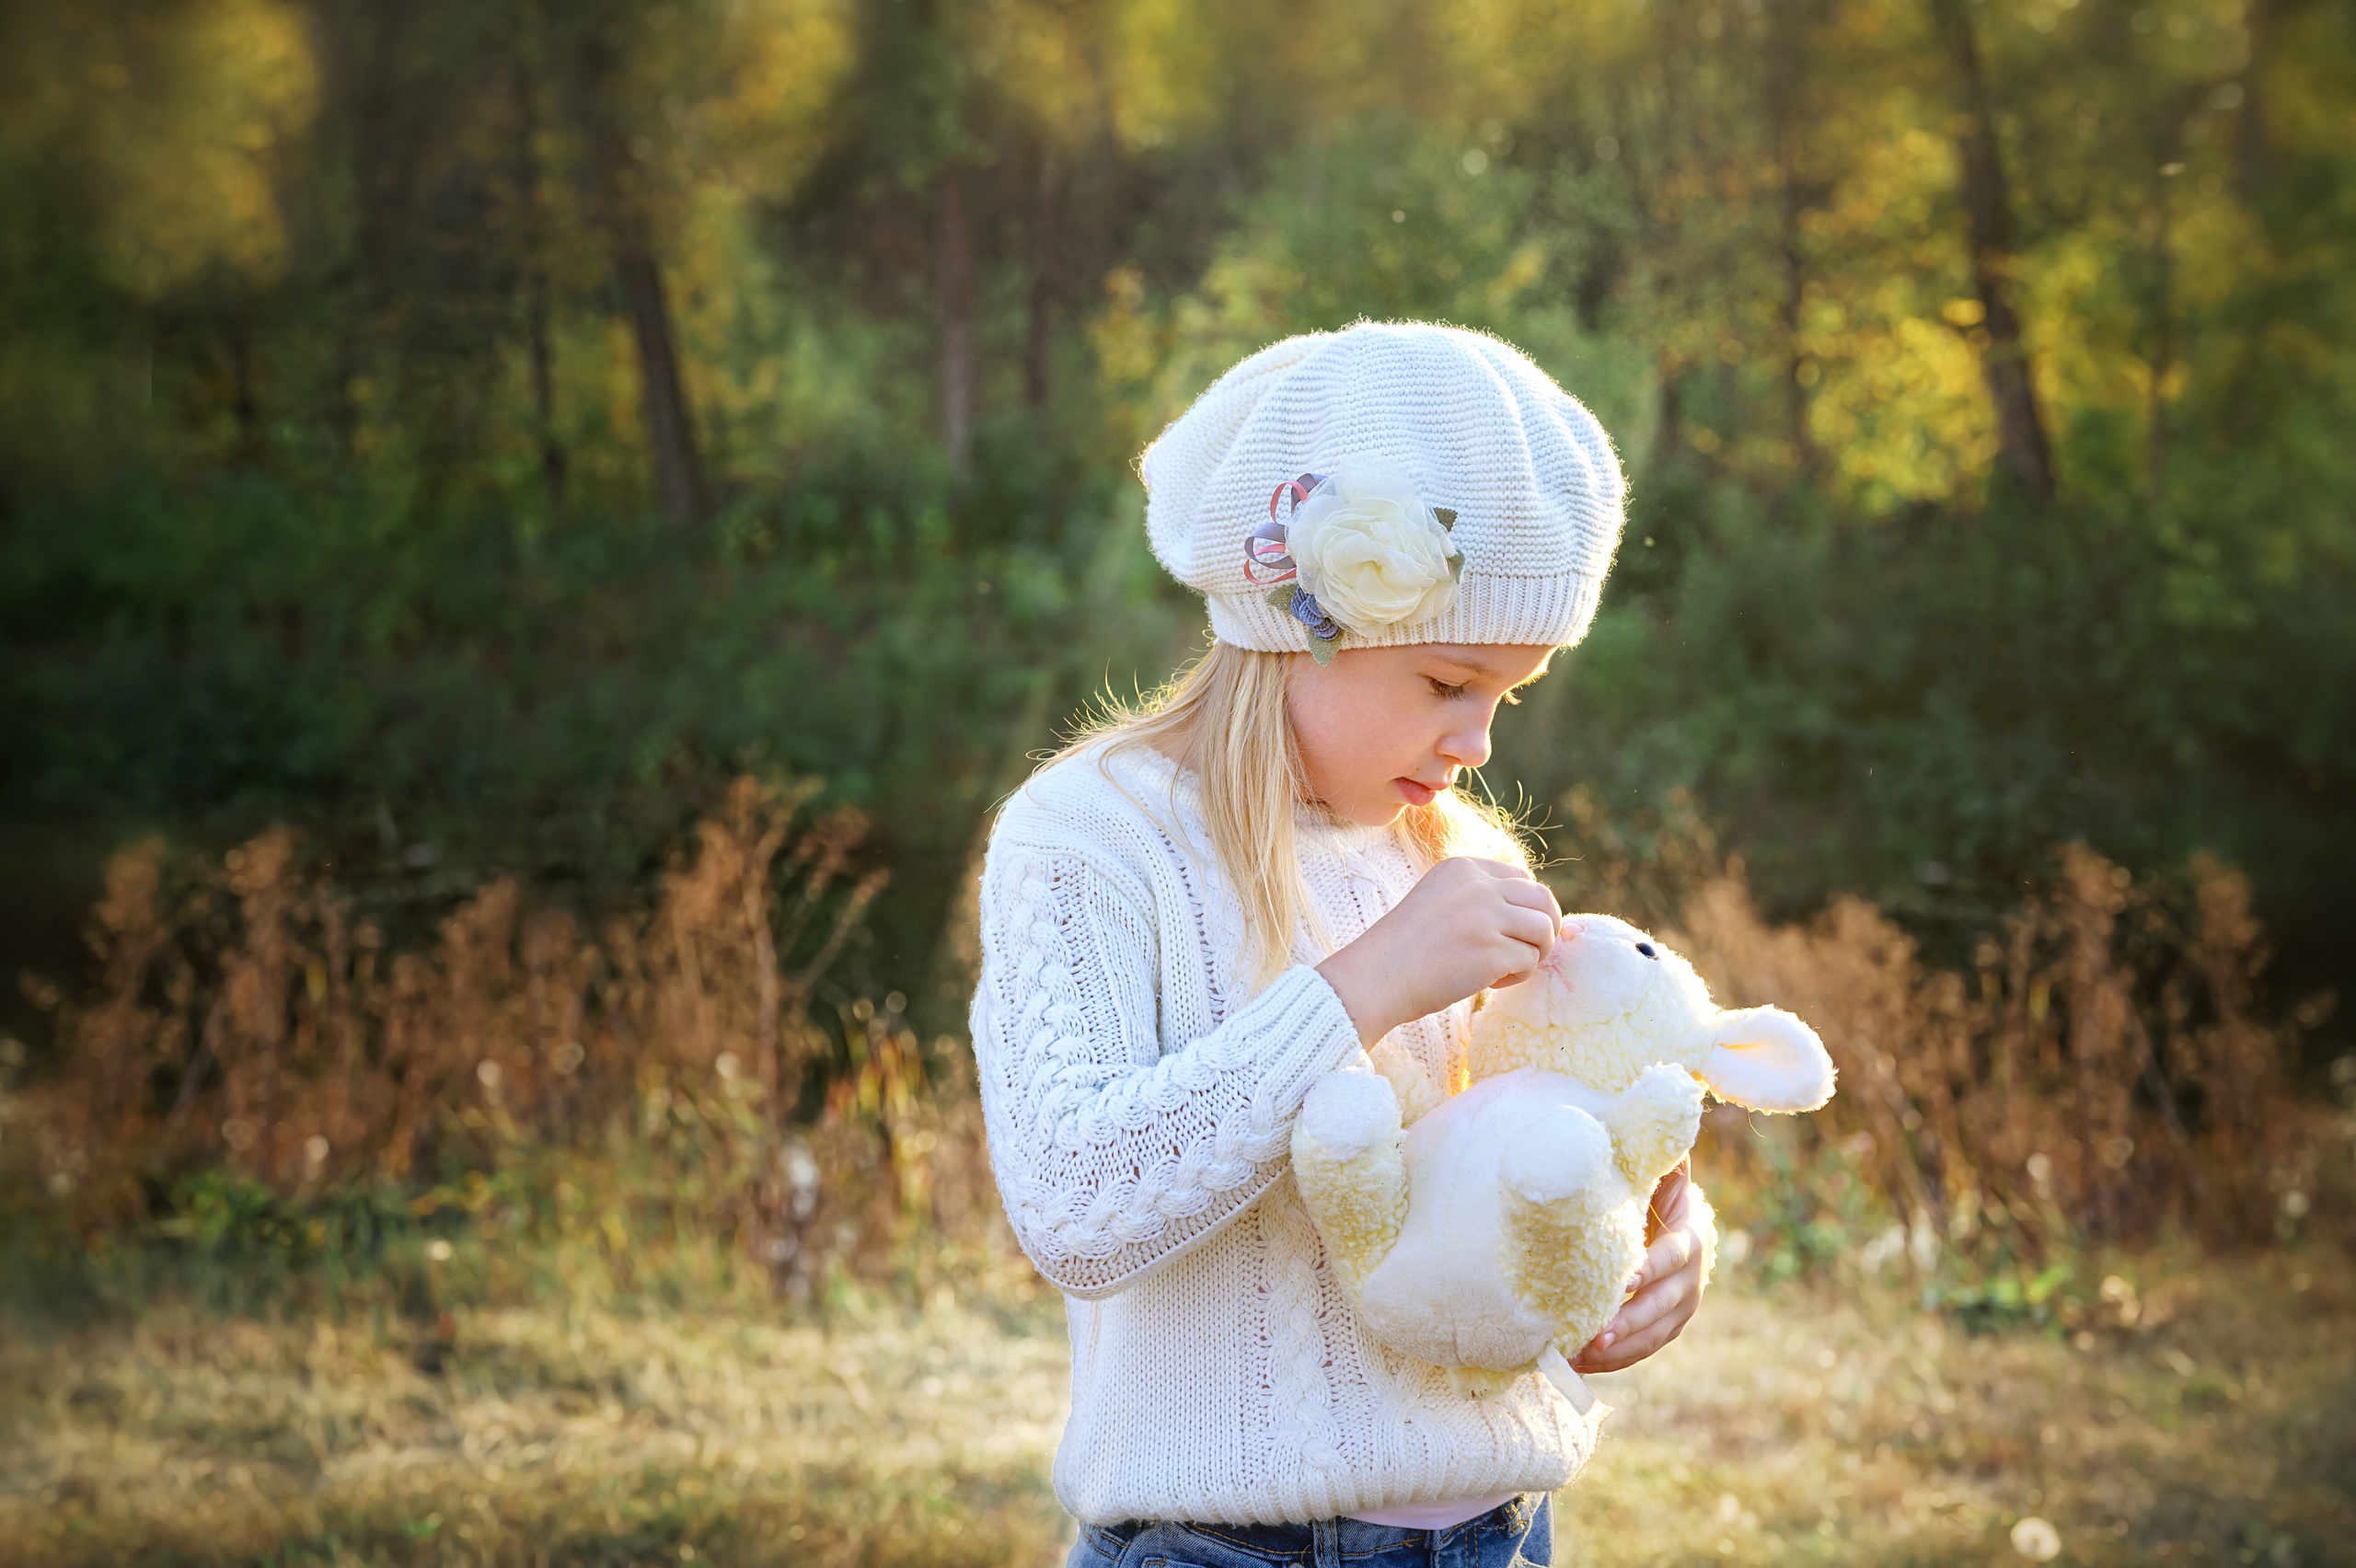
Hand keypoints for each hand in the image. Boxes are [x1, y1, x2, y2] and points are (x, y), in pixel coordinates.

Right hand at [1316, 857, 1560, 1045]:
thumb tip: (1537, 914)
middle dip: (1544, 929)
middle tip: (1525, 953)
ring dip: (1534, 954)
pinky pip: (1530, 961)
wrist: (1376, 977)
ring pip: (1544, 930)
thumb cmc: (1405, 949)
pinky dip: (1517, 976)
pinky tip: (1488, 983)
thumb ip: (1479, 896)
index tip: (1507, 933)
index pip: (1522, 878)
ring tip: (1505, 969)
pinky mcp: (1493, 951)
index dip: (1525, 909)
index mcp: (1464, 868)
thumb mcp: (1440, 900)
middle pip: (1543, 900)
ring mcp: (1487, 916)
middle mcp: (1478, 885)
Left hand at [1570, 1160, 1713, 1373]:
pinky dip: (1613, 1360)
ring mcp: (1682, 1307)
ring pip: (1652, 1336)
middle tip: (1594, 1334)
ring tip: (1578, 1355)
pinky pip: (1642, 1349)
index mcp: (1691, 1236)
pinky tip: (1579, 1362)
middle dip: (1629, 1322)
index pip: (1673, 1256)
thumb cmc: (1655, 1188)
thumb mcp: (1660, 1168)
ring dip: (1618, 1349)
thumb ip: (1656, 1152)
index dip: (1651, 1269)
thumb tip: (1655, 1124)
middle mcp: (1692, 1277)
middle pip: (1662, 1306)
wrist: (1675, 1221)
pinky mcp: (1667, 1327)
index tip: (1623, 1281)